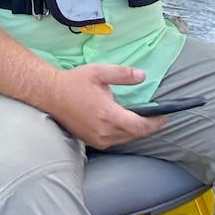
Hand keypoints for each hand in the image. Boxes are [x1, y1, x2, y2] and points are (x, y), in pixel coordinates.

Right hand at [46, 64, 165, 148]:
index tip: (163, 116)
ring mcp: (98, 139)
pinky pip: (115, 141)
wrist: (51, 95)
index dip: (155, 123)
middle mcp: (104, 131)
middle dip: (148, 126)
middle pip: (135, 135)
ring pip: (126, 139)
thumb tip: (142, 75)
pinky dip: (124, 133)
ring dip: (136, 131)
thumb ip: (123, 74)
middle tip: (157, 116)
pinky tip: (125, 123)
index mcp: (108, 115)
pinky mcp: (92, 142)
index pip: (139, 127)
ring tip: (143, 119)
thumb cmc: (75, 82)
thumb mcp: (99, 72)